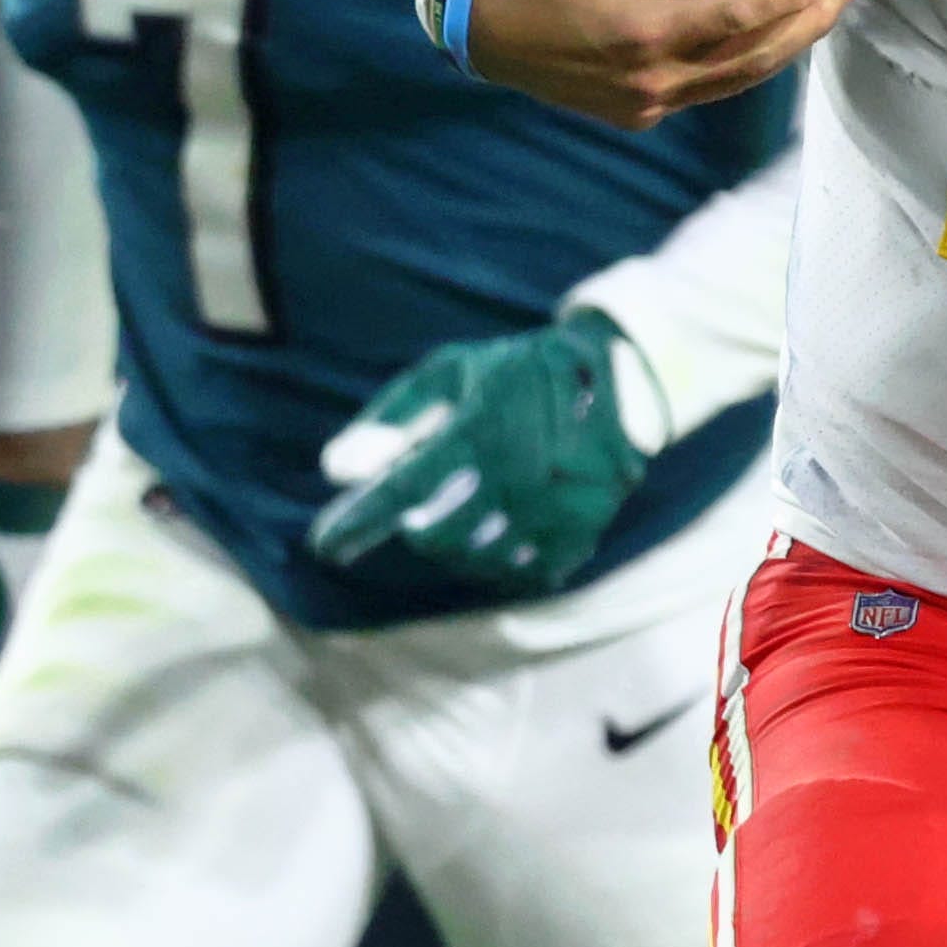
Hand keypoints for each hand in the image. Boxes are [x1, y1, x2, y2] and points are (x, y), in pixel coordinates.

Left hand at [306, 310, 651, 597]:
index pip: (402, 492)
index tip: (323, 545)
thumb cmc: (517, 373)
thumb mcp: (452, 374)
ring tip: (467, 508)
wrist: (623, 376)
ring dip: (454, 542)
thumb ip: (391, 420)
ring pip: (473, 559)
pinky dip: (497, 560)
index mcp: (482, 428)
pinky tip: (499, 529)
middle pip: (434, 535)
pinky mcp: (580, 532)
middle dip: (415, 524)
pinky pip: (517, 573)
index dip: (356, 523)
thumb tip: (332, 471)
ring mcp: (553, 509)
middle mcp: (519, 474)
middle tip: (424, 502)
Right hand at [468, 0, 850, 127]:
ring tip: (821, 14)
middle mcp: (651, 79)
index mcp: (641, 33)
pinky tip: (767, 39)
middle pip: (752, 60)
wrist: (476, 34)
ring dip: (783, 51)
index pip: (738, 19)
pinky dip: (743, 67)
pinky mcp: (637, 113)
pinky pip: (707, 92)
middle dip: (805, 27)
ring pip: (735, 83)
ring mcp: (646, 103)